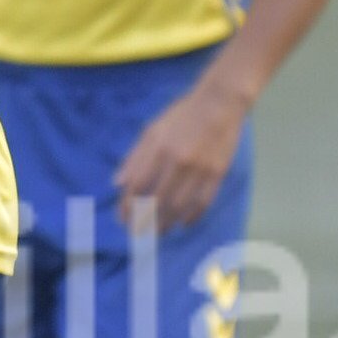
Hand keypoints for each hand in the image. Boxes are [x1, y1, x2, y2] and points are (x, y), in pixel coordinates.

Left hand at [113, 77, 249, 232]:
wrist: (220, 104)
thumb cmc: (182, 115)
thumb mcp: (152, 129)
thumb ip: (134, 157)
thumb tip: (117, 183)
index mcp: (158, 149)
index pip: (136, 185)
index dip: (127, 206)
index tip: (122, 219)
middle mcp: (178, 161)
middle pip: (157, 201)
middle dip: (144, 220)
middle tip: (138, 233)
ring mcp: (200, 169)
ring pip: (179, 206)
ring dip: (166, 223)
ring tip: (158, 232)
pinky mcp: (218, 174)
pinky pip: (203, 202)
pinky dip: (192, 216)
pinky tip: (183, 223)